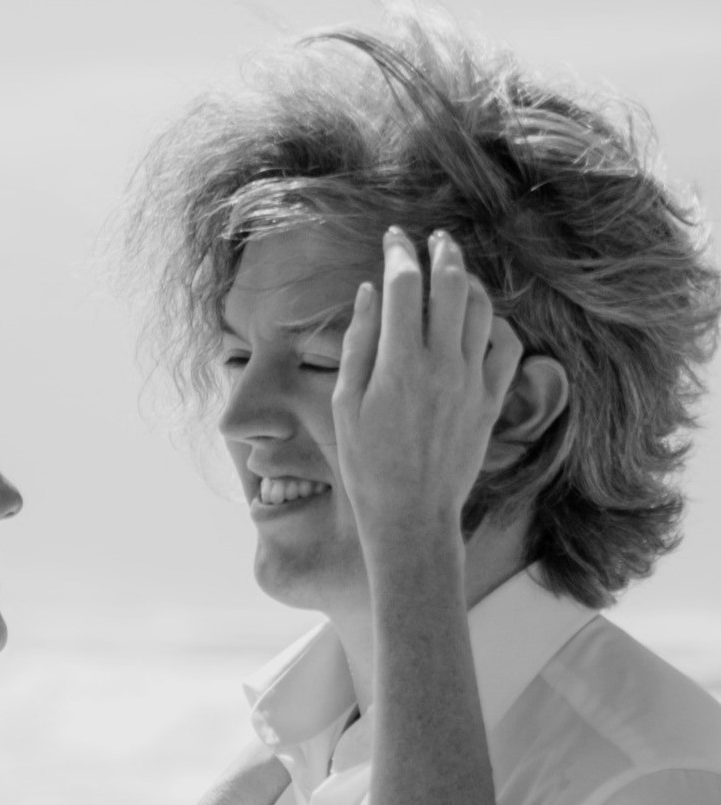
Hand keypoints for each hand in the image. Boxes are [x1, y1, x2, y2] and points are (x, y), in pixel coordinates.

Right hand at [333, 228, 522, 550]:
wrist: (411, 517)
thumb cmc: (368, 467)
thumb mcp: (345, 406)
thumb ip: (358, 344)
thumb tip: (368, 292)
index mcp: (399, 365)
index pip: (404, 284)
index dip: (399, 252)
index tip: (393, 240)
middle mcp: (442, 365)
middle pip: (452, 283)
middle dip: (442, 251)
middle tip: (433, 239)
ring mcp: (472, 382)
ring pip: (482, 307)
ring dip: (469, 280)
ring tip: (455, 272)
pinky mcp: (491, 401)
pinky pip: (507, 345)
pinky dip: (495, 322)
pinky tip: (480, 319)